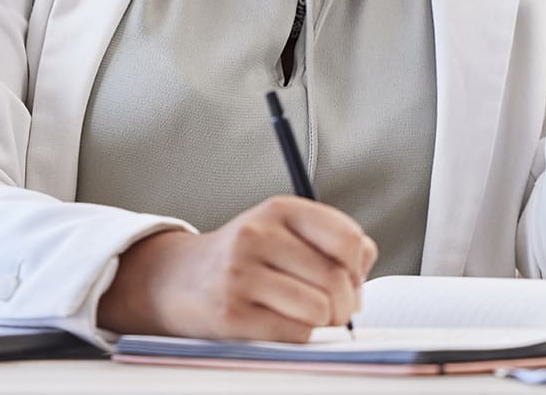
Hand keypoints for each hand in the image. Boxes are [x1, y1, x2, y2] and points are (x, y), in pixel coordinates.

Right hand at [97, 196, 377, 341]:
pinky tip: (284, 324)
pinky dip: (300, 337)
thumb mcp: (283, 229)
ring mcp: (242, 273)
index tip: (352, 277)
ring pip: (319, 310)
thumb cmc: (245, 255)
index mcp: (280, 209)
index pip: (347, 238)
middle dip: (345, 304)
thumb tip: (366, 258)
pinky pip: (294, 335)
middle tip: (334, 308)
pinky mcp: (232, 314)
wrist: (179, 277)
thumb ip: (330, 237)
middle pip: (336, 280)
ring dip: (323, 323)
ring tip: (309, 317)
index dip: (359, 267)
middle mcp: (259, 234)